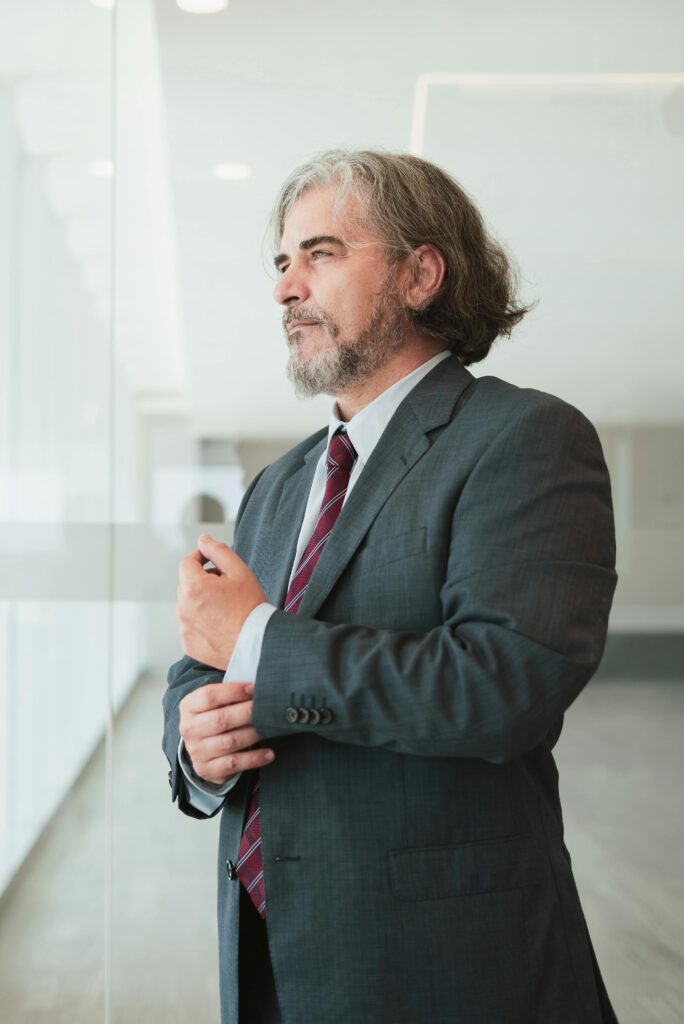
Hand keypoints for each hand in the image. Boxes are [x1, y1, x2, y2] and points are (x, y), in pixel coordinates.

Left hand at [177, 533, 265, 669]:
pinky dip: (201, 622)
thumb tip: (203, 540)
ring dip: (201, 602)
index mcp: (193, 587)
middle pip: (187, 584)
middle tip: (227, 587)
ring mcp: (184, 628)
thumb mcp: (239, 571)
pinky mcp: (188, 644)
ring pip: (188, 605)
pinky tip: (221, 625)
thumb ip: (218, 551)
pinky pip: (191, 626)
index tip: (213, 562)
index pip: (187, 562)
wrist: (257, 645)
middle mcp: (182, 608)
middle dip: (203, 581)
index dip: (201, 558)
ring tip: (226, 608)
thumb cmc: (250, 608)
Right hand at [179, 682, 274, 784]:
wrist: (200, 746)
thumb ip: (229, 691)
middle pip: (221, 720)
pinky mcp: (207, 769)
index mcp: (189, 706)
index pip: (209, 696)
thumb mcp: (214, 701)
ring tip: (270, 727)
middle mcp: (189, 729)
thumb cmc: (214, 715)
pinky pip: (234, 764)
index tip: (254, 688)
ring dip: (253, 734)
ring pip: (230, 742)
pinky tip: (269, 753)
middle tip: (267, 707)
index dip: (234, 691)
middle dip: (248, 712)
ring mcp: (197, 751)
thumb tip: (258, 681)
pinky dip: (254, 759)